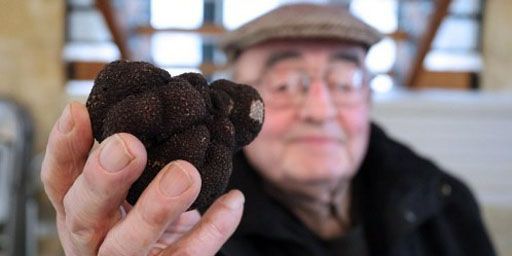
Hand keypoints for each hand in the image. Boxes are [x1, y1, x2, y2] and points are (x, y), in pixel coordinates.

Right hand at [41, 102, 243, 254]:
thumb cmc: (139, 217)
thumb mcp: (126, 187)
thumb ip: (133, 156)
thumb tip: (170, 101)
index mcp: (80, 208)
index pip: (58, 179)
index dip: (64, 147)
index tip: (79, 110)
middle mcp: (92, 238)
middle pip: (84, 213)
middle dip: (103, 178)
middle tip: (129, 146)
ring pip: (128, 244)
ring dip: (156, 208)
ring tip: (185, 175)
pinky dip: (211, 230)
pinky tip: (232, 202)